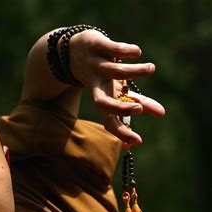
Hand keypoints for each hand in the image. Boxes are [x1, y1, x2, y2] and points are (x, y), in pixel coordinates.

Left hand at [69, 29, 165, 144]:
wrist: (73, 49)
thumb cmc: (101, 75)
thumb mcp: (118, 89)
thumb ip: (139, 101)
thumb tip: (162, 114)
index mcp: (102, 98)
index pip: (109, 120)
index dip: (121, 132)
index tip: (138, 142)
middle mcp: (97, 85)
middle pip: (101, 103)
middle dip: (120, 109)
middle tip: (139, 109)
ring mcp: (96, 66)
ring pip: (115, 72)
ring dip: (135, 72)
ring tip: (151, 69)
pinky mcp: (97, 46)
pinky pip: (112, 49)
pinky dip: (127, 51)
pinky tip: (137, 53)